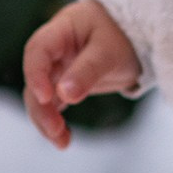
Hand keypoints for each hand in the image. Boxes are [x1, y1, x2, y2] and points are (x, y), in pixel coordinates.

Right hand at [22, 0, 142, 148]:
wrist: (136, 39)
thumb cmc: (122, 35)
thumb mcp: (109, 52)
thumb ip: (87, 71)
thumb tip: (65, 95)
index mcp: (61, 30)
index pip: (38, 50)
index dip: (36, 74)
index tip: (46, 97)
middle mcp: (54, 51)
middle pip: (36, 78)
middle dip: (41, 106)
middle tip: (55, 129)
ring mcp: (57, 69)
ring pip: (41, 96)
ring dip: (46, 119)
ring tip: (62, 142)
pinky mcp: (64, 85)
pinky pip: (54, 105)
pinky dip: (56, 122)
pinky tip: (64, 140)